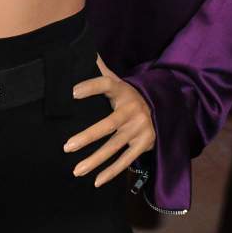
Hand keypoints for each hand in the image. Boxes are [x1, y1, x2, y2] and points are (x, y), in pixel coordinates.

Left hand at [64, 56, 155, 186]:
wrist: (165, 109)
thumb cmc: (130, 97)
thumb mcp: (119, 82)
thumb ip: (102, 71)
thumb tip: (86, 51)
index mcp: (123, 91)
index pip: (106, 85)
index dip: (91, 87)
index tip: (72, 93)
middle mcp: (132, 110)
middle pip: (107, 125)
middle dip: (87, 137)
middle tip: (67, 147)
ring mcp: (139, 128)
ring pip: (114, 146)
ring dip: (95, 160)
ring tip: (76, 170)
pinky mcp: (144, 144)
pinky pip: (126, 160)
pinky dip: (111, 172)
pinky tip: (96, 181)